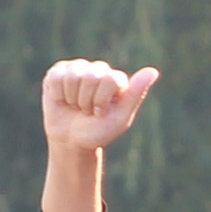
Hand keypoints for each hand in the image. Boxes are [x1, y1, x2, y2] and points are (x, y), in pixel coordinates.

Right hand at [41, 59, 160, 153]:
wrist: (71, 142)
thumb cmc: (98, 131)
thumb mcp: (120, 118)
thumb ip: (135, 94)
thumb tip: (153, 71)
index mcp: (116, 79)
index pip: (109, 79)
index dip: (101, 100)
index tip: (100, 113)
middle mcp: (98, 69)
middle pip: (90, 76)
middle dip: (86, 101)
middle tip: (86, 111)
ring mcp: (78, 68)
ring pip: (73, 76)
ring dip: (72, 98)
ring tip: (75, 106)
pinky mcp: (58, 72)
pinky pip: (57, 77)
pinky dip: (58, 95)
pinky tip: (63, 101)